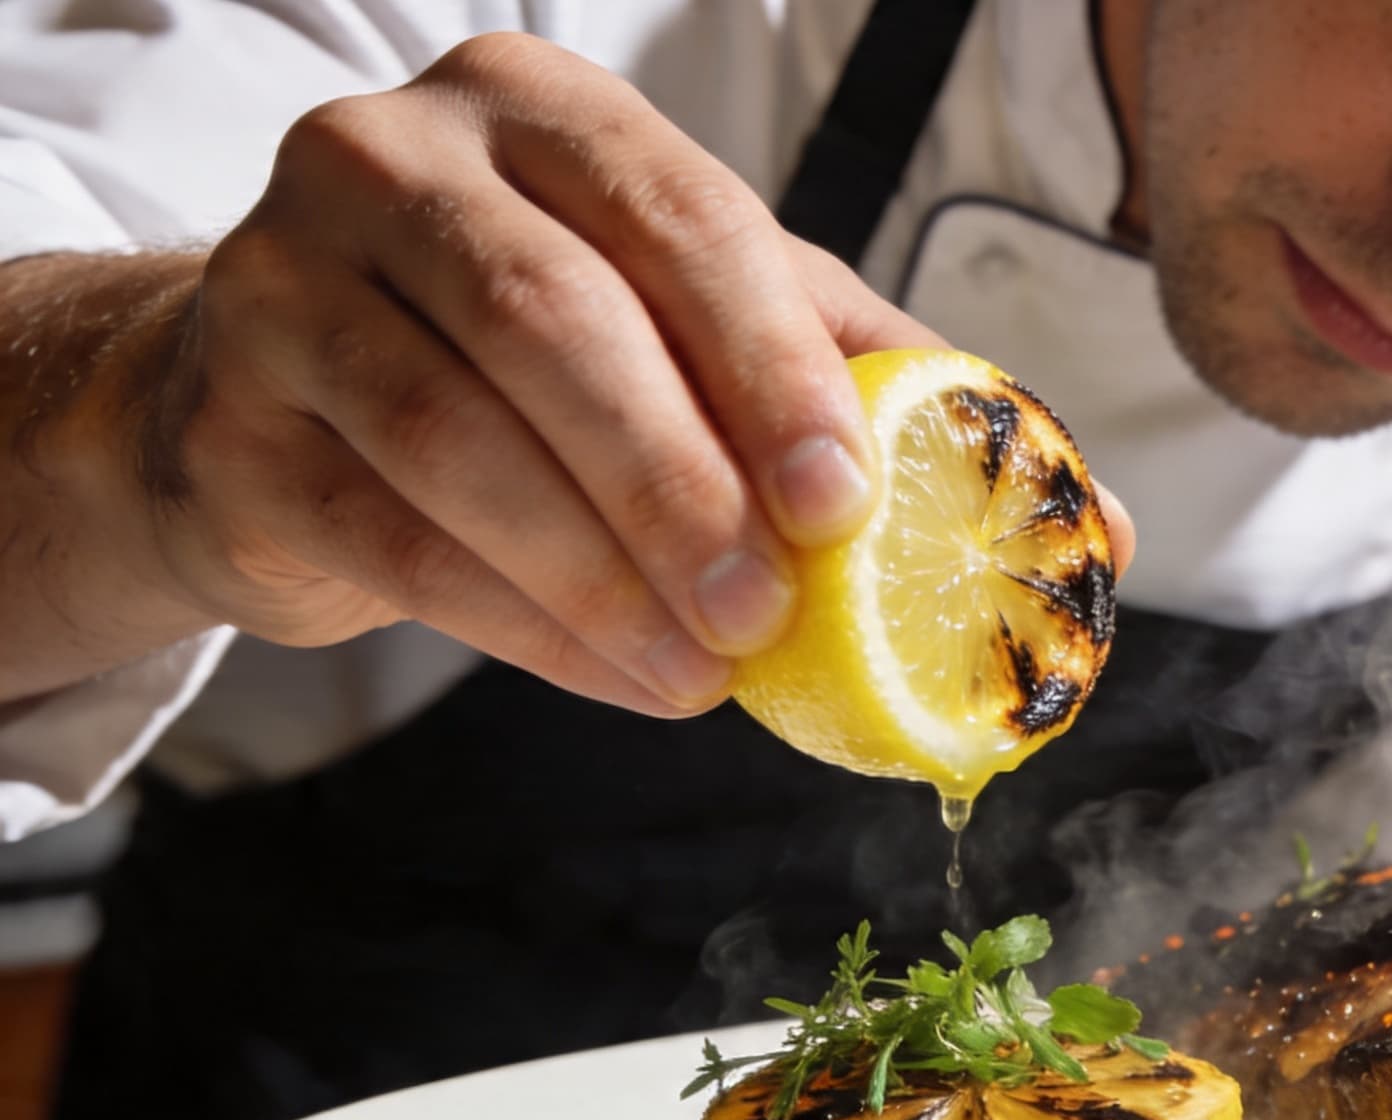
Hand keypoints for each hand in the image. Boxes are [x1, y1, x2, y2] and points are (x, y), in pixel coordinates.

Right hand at [125, 33, 1130, 716]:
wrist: (281, 399)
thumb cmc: (542, 356)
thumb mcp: (709, 329)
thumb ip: (884, 395)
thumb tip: (1101, 528)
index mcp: (542, 112)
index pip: (682, 220)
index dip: (773, 365)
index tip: (846, 499)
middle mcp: (391, 160)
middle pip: (553, 321)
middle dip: (679, 483)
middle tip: (769, 611)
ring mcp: (280, 281)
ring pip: (453, 434)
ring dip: (599, 575)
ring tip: (703, 669)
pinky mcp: (230, 420)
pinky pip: (383, 534)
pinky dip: (521, 623)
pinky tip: (619, 674)